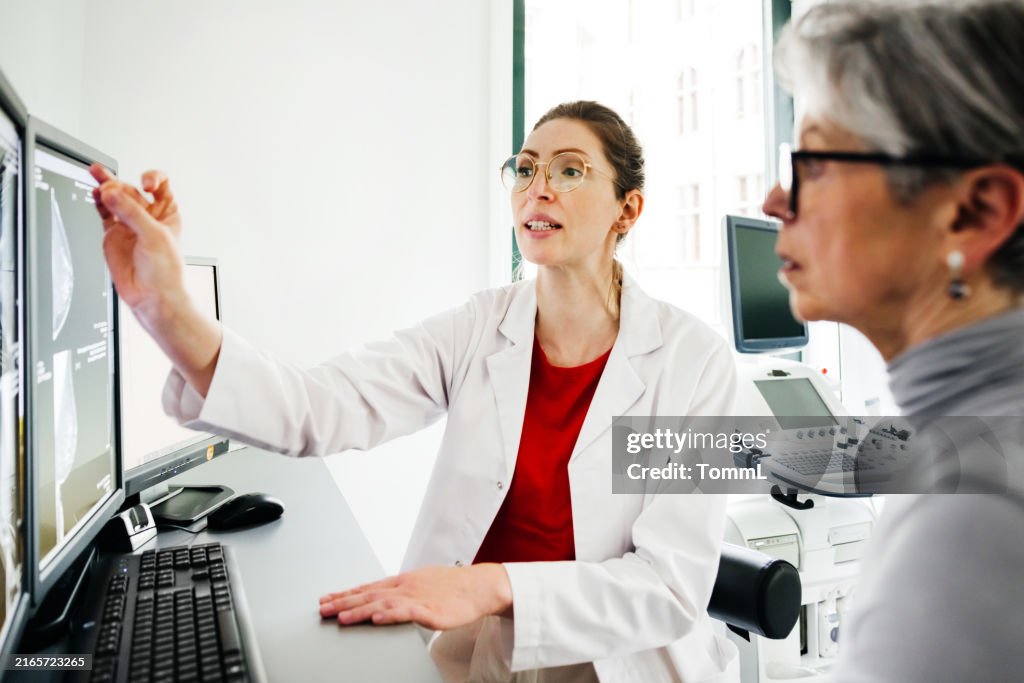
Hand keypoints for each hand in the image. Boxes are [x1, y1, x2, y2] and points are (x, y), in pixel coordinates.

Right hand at [89, 165, 186, 327]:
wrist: (152, 296)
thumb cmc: (166, 271)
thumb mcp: (154, 236)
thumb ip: (131, 213)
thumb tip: (111, 194)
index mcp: (167, 212)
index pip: (160, 184)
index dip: (152, 178)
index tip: (145, 185)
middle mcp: (148, 216)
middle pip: (132, 189)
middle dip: (120, 184)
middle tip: (109, 187)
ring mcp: (129, 224)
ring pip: (115, 198)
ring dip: (106, 185)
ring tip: (96, 174)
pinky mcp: (113, 234)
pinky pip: (104, 212)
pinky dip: (98, 202)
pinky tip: (94, 193)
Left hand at [318, 564, 512, 629]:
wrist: (478, 586)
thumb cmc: (451, 586)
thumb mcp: (420, 584)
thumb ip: (400, 593)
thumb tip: (380, 602)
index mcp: (402, 581)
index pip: (368, 587)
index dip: (345, 593)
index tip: (326, 599)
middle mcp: (406, 587)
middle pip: (370, 594)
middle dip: (344, 602)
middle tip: (323, 609)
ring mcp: (418, 598)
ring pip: (384, 604)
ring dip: (361, 610)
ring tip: (343, 617)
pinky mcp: (431, 611)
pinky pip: (408, 613)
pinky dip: (391, 615)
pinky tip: (378, 618)